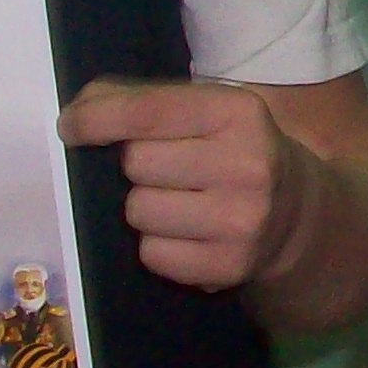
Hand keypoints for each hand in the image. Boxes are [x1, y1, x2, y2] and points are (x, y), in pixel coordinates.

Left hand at [58, 78, 306, 292]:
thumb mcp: (209, 111)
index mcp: (239, 113)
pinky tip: (188, 233)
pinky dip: (157, 244)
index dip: (97, 118)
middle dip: (138, 165)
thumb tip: (78, 113)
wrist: (298, 215)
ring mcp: (240, 221)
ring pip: (138, 211)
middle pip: (136, 163)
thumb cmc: (236, 151)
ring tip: (180, 202)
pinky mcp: (228, 266)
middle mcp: (247, 166)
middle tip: (169, 168)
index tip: (69, 126)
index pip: (149, 112)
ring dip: (145, 207)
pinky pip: (151, 254)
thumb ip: (147, 102)